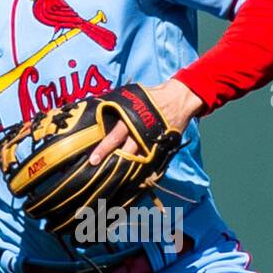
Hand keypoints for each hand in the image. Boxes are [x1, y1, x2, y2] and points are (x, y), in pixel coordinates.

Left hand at [88, 78, 203, 165]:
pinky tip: (131, 175)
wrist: (179, 97)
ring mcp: (152, 141)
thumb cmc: (151, 96)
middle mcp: (141, 132)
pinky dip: (141, 167)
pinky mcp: (162, 146)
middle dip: (112, 161)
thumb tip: (95, 106)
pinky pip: (150, 160)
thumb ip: (116, 104)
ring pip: (138, 159)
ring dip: (126, 167)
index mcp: (132, 119)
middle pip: (125, 151)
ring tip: (115, 176)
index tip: (93, 159)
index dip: (104, 148)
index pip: (115, 136)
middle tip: (100, 171)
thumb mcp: (132, 96)